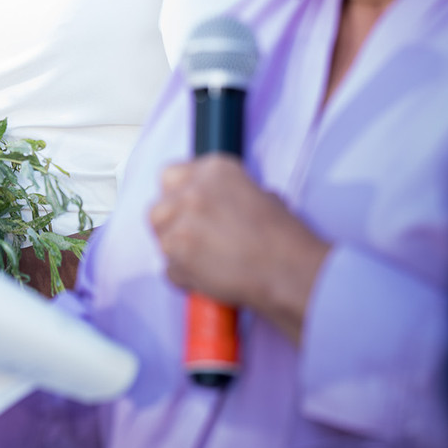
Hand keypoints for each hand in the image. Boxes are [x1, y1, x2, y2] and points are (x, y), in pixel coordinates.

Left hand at [149, 155, 330, 345]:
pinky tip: (207, 279)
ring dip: (174, 249)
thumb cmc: (283, 238)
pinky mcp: (177, 250)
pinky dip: (183, 277)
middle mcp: (193, 188)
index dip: (178, 197)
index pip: (172, 175)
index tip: (186, 212)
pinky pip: (167, 268)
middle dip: (170, 223)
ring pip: (159, 234)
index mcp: (215, 169)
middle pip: (159, 204)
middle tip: (190, 239)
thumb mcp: (260, 196)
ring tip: (201, 261)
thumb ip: (227, 195)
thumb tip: (216, 208)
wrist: (288, 269)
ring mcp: (181, 218)